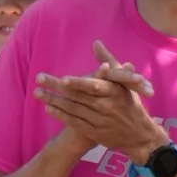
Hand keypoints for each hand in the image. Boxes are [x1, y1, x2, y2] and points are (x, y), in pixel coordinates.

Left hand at [33, 42, 165, 163]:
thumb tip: (96, 43)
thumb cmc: (129, 102)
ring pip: (73, 109)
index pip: (94, 86)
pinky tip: (48, 108)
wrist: (139, 134)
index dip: (78, 83)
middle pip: (78, 96)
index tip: (63, 79)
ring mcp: (100, 121)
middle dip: (56, 87)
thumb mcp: (124, 81)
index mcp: (115, 92)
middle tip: (39, 78)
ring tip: (37, 92)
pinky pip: (74, 122)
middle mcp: (107, 107)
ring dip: (53, 100)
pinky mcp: (94, 133)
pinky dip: (60, 115)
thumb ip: (109, 60)